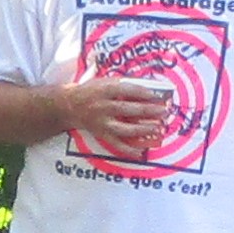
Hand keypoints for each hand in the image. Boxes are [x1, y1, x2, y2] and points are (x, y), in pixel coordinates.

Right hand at [56, 74, 171, 155]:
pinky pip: (116, 144)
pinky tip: (141, 151)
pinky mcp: (101, 134)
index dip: (143, 93)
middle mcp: (102, 106)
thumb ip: (124, 84)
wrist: (70, 105)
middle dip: (148, 111)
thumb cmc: (92, 91)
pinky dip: (129, 150)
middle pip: (128, 109)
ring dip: (142, 129)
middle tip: (163, 111)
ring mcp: (101, 122)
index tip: (157, 96)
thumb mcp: (105, 81)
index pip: (127, 90)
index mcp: (104, 90)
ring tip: (157, 128)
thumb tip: (149, 87)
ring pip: (124, 129)